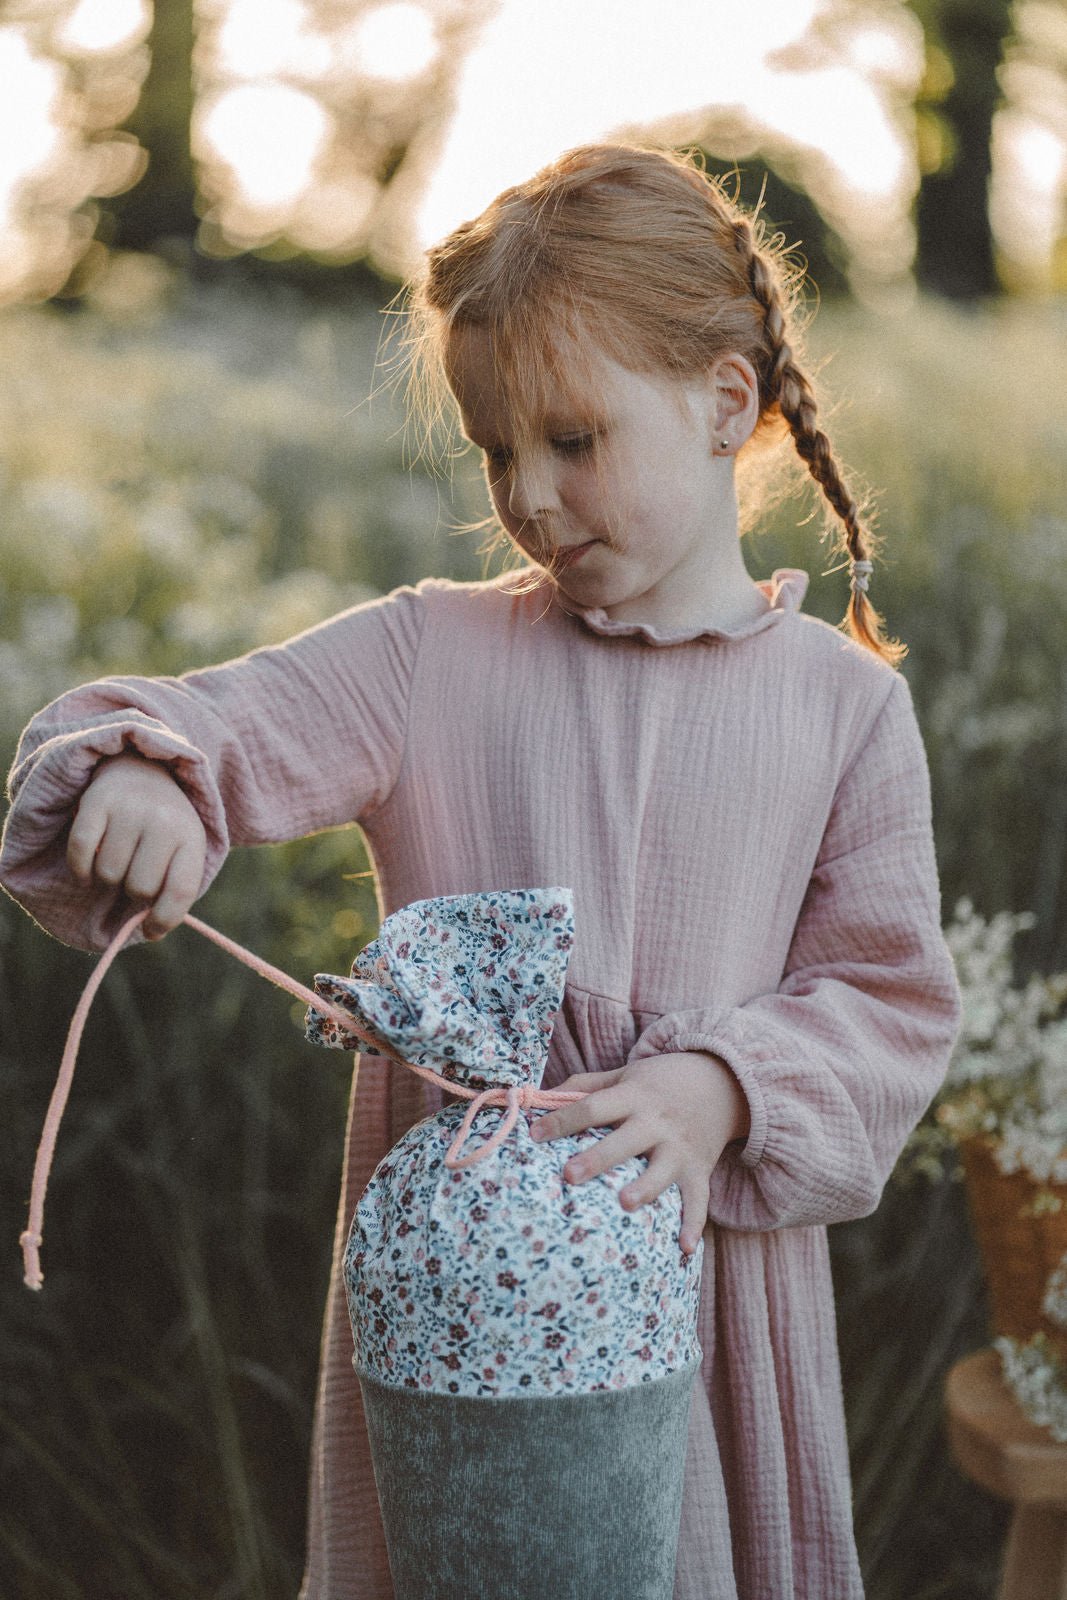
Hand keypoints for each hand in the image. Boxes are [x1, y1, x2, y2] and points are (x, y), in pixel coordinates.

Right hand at [67, 752, 206, 939]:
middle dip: (133, 892)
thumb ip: (171, 890)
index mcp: (191, 838)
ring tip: (116, 862)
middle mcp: (163, 821)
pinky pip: (80, 852)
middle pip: (140, 888)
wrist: (143, 769)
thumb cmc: (164, 825)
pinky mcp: (97, 801)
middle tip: (133, 875)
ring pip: (108, 873)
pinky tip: (88, 869)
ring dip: (106, 879)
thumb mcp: (182, 851)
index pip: (180, 891)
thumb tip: (150, 933)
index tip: (149, 929)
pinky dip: (80, 870)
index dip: (163, 919)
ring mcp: (130, 808)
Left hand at [530, 1051, 749, 1254]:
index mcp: (634, 1096)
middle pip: (624, 1140)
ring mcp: (679, 1147)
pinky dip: (693, 1223)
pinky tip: (685, 1249)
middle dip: (598, 1158)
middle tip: (569, 1175)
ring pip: (661, 1171)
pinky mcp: (699, 1169)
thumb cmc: (660, 1082)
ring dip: (645, 1187)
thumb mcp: (625, 1073)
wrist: (723, 1083)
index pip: (593, 1107)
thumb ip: (585, 1085)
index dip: (563, 1120)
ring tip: (624, 1204)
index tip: (535, 1134)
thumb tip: (540, 1096)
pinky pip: (698, 1199)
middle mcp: (657, 1121)